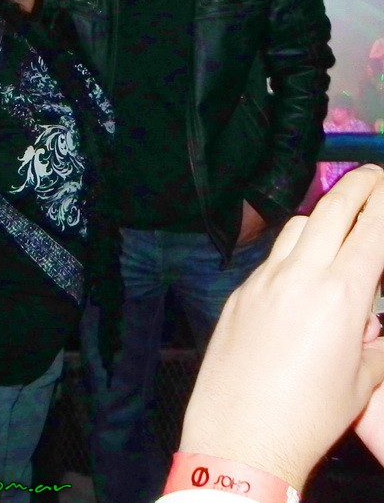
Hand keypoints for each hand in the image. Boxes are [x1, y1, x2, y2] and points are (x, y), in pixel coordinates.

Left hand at [179, 164, 383, 489]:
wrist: (241, 435)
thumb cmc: (311, 416)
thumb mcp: (363, 381)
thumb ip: (376, 341)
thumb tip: (374, 322)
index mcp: (342, 294)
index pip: (373, 230)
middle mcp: (301, 274)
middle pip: (333, 209)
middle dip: (359, 185)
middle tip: (374, 176)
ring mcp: (264, 279)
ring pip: (297, 226)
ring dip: (322, 217)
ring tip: (337, 227)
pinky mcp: (240, 293)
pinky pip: (270, 258)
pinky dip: (291, 253)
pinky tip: (296, 277)